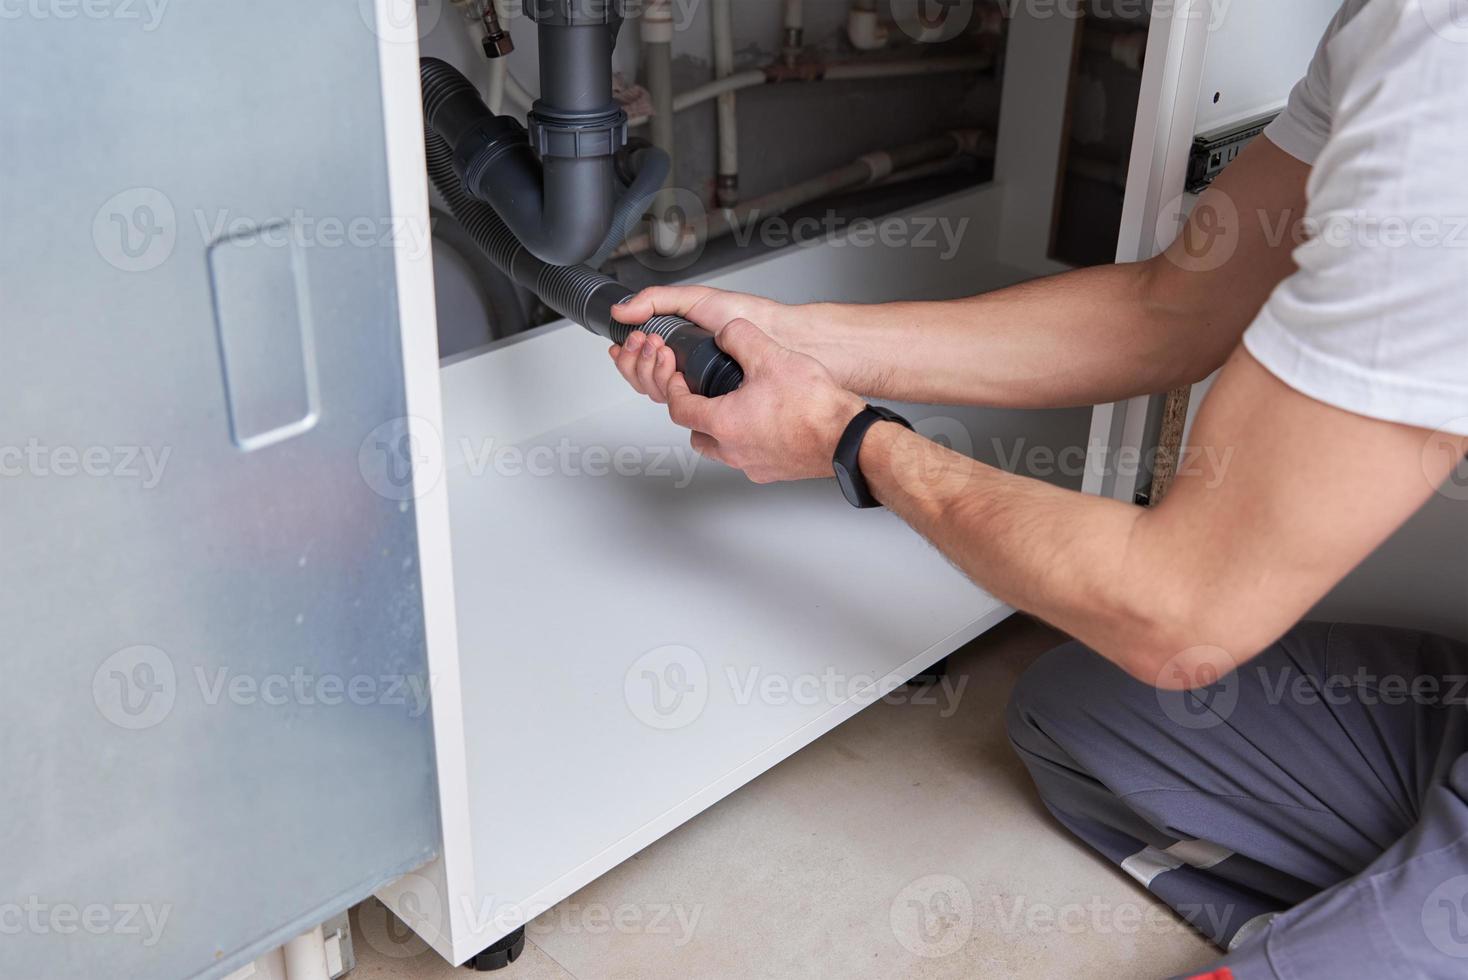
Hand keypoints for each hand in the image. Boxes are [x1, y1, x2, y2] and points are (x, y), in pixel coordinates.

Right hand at [609, 286, 797, 403]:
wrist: (779, 333)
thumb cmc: (748, 315)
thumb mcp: (695, 299)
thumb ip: (656, 300)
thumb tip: (621, 311)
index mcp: (680, 348)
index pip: (641, 362)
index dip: (627, 355)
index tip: (628, 340)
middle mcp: (686, 371)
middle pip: (643, 380)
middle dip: (637, 360)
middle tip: (649, 342)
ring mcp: (698, 388)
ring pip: (656, 393)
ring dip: (650, 370)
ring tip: (662, 348)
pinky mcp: (710, 402)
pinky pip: (678, 405)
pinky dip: (668, 386)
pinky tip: (675, 371)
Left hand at [641, 318, 865, 484]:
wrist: (847, 438)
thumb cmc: (813, 407)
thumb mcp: (770, 356)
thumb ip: (740, 337)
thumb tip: (727, 332)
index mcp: (723, 423)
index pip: (679, 409)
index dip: (673, 389)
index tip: (677, 378)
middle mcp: (733, 451)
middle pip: (696, 436)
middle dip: (694, 415)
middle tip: (702, 396)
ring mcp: (754, 465)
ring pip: (722, 451)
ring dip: (721, 432)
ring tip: (735, 409)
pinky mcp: (774, 472)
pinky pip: (749, 459)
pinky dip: (748, 442)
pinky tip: (764, 424)